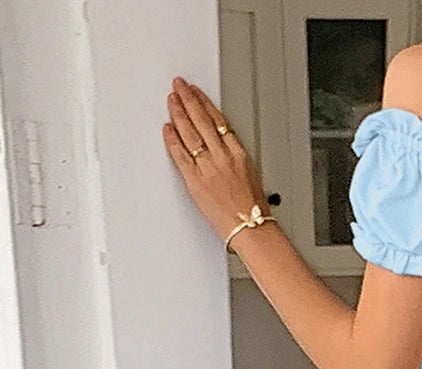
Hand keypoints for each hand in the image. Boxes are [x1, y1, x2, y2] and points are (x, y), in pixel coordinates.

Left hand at [163, 76, 264, 242]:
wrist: (251, 229)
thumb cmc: (254, 210)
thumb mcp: (251, 175)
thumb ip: (234, 158)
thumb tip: (222, 147)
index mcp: (238, 154)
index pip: (218, 120)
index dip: (204, 103)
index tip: (196, 92)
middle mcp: (222, 157)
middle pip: (202, 120)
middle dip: (188, 99)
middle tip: (178, 86)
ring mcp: (208, 168)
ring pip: (190, 133)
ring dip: (178, 113)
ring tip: (171, 99)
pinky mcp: (195, 181)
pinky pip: (181, 155)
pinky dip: (173, 140)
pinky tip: (167, 128)